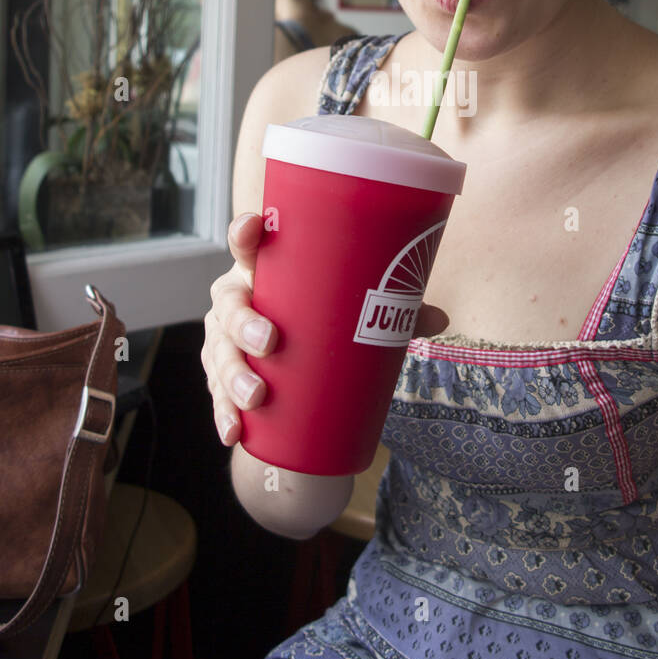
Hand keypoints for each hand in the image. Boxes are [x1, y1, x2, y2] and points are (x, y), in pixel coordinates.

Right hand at [202, 212, 449, 447]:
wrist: (295, 361)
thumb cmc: (322, 317)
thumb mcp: (352, 310)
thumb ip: (394, 311)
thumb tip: (440, 319)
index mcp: (265, 272)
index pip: (248, 245)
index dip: (245, 233)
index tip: (253, 226)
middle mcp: (237, 299)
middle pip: (230, 304)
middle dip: (244, 324)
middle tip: (270, 342)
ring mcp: (225, 339)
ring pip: (219, 353)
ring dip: (233, 376)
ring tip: (256, 396)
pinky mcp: (224, 376)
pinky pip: (217, 396)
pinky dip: (224, 414)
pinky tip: (234, 431)